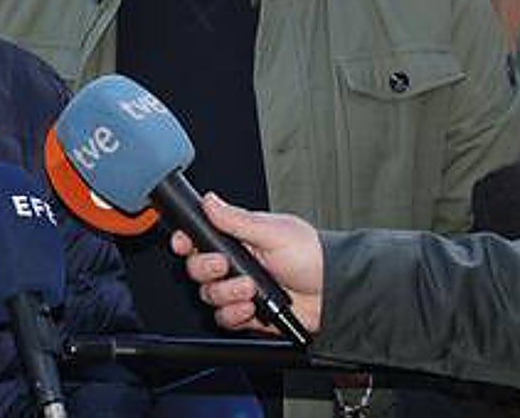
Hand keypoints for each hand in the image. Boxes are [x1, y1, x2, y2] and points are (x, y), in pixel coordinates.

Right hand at [169, 192, 324, 334]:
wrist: (335, 293)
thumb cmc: (312, 256)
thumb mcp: (274, 232)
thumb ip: (237, 219)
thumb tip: (209, 200)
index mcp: (237, 238)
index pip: (198, 237)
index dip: (185, 241)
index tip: (184, 244)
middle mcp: (235, 263)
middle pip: (197, 269)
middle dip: (207, 270)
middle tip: (225, 268)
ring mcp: (239, 289)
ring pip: (209, 295)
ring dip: (226, 294)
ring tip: (250, 291)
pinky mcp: (247, 313)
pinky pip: (224, 318)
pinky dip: (234, 315)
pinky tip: (251, 309)